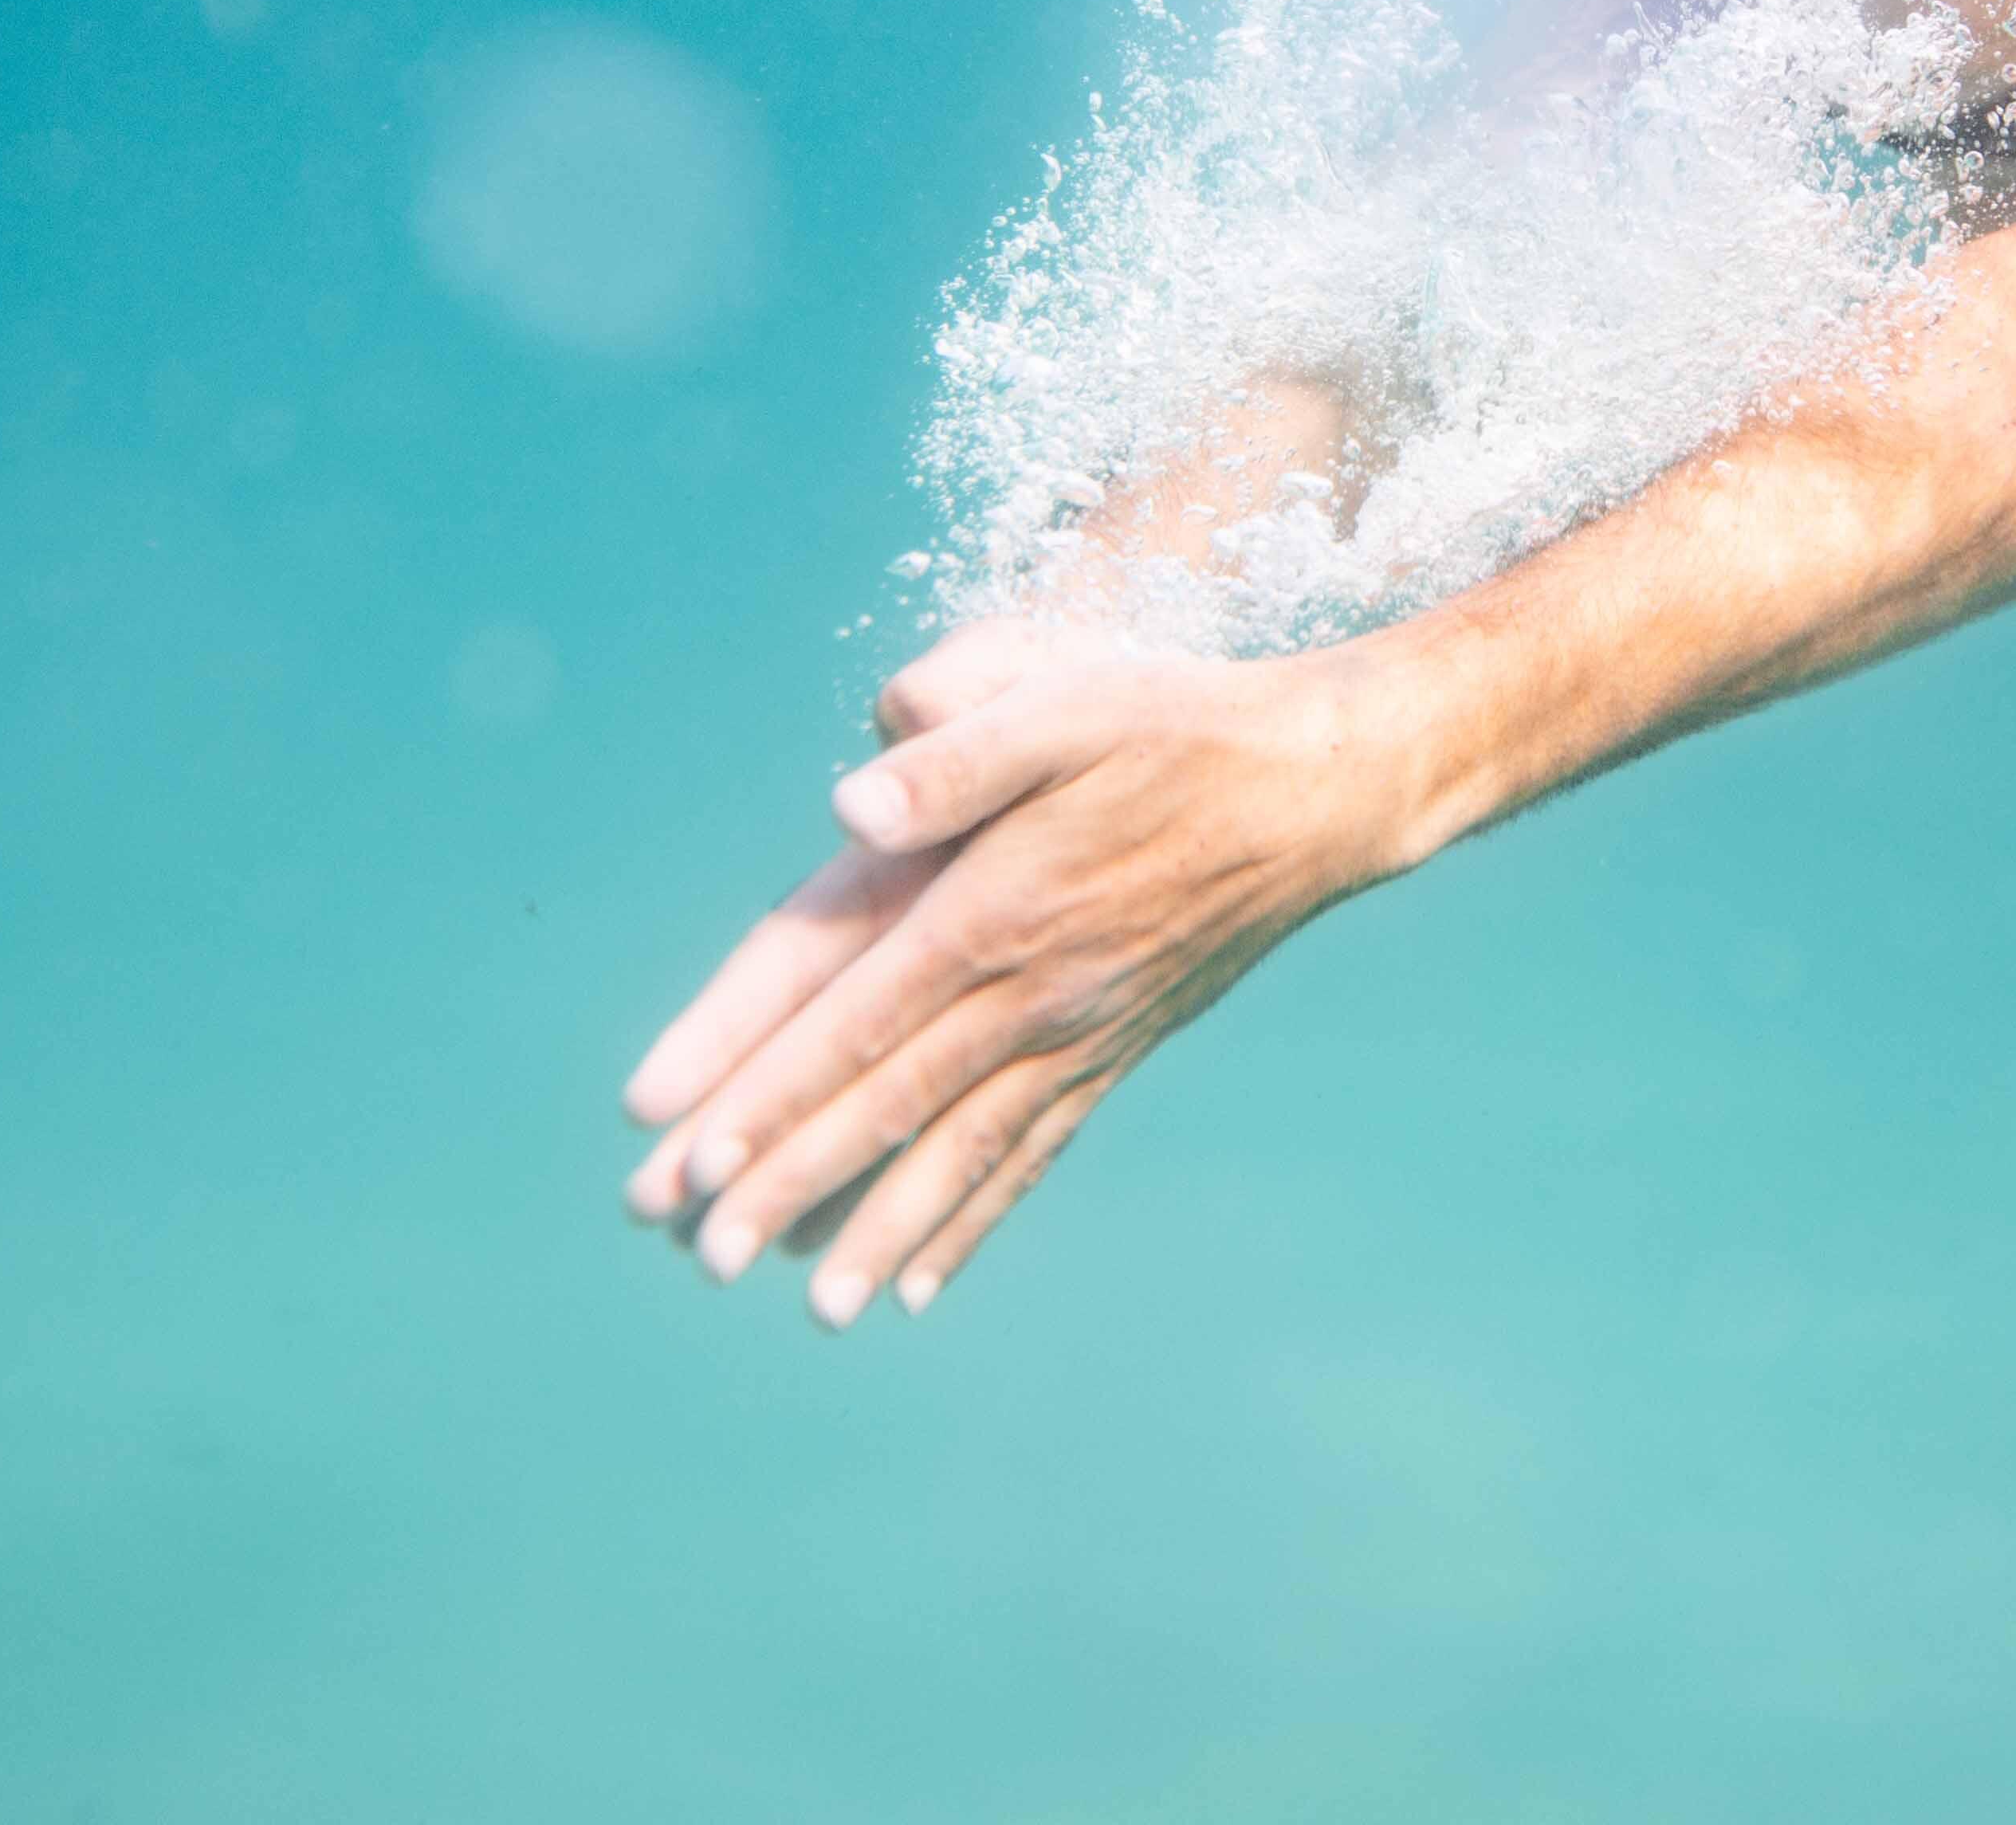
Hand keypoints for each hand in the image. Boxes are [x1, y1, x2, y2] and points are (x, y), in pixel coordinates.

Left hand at [617, 620, 1427, 1327]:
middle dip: (791, 1182)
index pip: (861, 1017)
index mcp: (998, 908)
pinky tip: (923, 1285)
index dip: (777, 1090)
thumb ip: (960, 753)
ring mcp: (1078, 1036)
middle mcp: (1034, 993)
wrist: (1316, 790)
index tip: (698, 1157)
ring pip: (961, 1152)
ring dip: (879, 1230)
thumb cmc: (1177, 728)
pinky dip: (974, 1222)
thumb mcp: (1068, 706)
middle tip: (706, 1256)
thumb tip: (851, 799)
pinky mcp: (1114, 1054)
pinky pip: (1032, 1155)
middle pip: (891, 1104)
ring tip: (813, 1310)